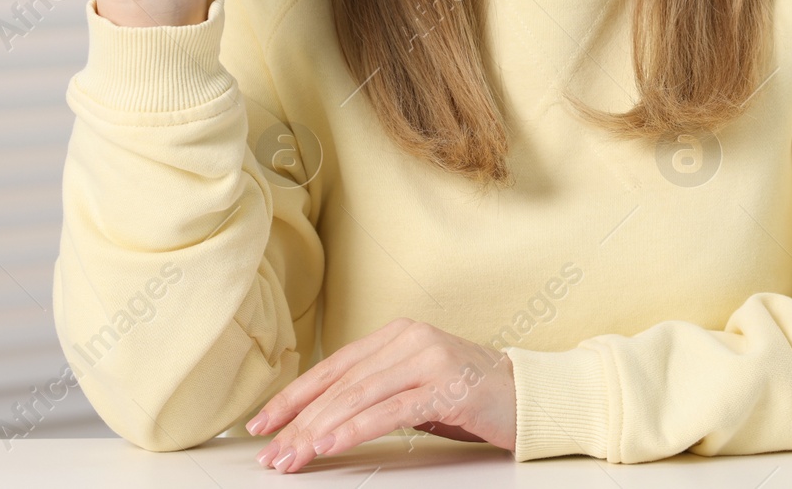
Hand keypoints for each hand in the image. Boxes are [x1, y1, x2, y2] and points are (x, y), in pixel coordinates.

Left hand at [247, 318, 516, 472]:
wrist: (529, 395)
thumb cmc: (470, 396)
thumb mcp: (415, 387)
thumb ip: (376, 392)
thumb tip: (321, 420)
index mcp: (396, 335)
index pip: (333, 367)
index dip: (293, 396)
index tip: (262, 423)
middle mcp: (409, 339)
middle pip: (340, 384)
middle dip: (298, 421)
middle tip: (270, 452)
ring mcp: (428, 359)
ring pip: (358, 397)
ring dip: (317, 430)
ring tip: (291, 456)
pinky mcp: (445, 386)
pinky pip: (390, 411)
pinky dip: (354, 429)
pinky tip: (329, 445)